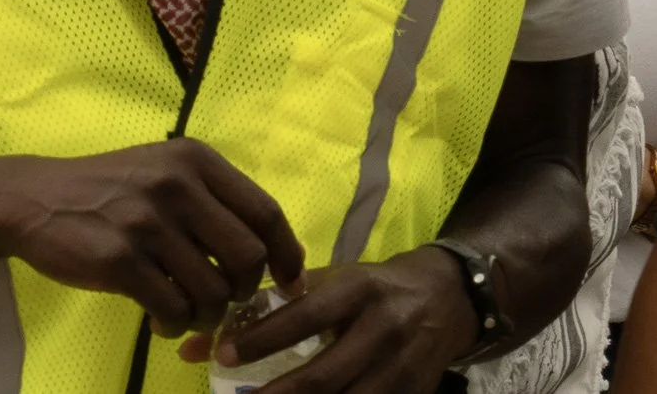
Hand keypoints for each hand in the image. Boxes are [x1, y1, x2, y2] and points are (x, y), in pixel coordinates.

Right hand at [0, 142, 301, 339]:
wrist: (34, 200)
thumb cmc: (110, 189)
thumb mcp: (168, 173)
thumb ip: (214, 201)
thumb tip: (269, 250)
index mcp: (199, 161)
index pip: (266, 211)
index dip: (287, 253)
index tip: (291, 282)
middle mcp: (179, 186)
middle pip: (247, 255)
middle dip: (246, 290)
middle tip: (229, 302)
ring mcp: (148, 224)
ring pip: (212, 289)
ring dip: (209, 314)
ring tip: (193, 314)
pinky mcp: (118, 261)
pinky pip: (172, 308)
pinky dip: (177, 324)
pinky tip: (164, 321)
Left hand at [187, 247, 478, 391]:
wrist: (453, 296)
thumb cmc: (381, 287)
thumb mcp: (340, 280)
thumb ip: (280, 307)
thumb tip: (204, 341)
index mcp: (363, 290)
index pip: (307, 315)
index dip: (263, 338)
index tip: (222, 354)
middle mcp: (385, 329)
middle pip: (322, 377)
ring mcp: (401, 369)